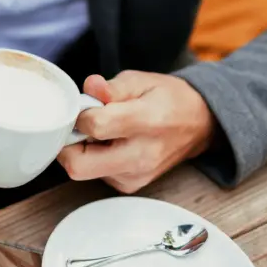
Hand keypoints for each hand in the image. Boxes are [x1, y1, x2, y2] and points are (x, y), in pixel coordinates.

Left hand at [57, 70, 215, 193]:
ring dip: (81, 150)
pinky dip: (94, 158)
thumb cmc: (168, 98)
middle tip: (78, 126)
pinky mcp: (131, 186)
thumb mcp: (140, 80)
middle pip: (79, 166)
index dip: (80, 114)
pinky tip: (109, 143)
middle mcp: (140, 156)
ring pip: (83, 171)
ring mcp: (136, 176)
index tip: (84, 106)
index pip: (94, 126)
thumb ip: (111, 87)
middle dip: (68, 144)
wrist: (198, 124)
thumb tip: (90, 87)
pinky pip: (96, 175)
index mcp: (145, 122)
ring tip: (101, 131)